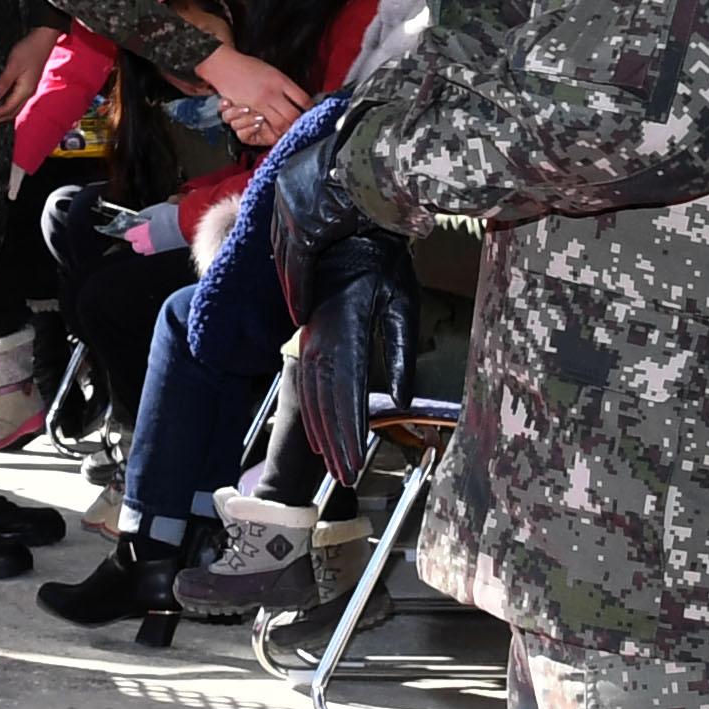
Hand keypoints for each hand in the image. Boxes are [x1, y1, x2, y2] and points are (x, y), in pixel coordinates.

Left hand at [0, 26, 60, 122]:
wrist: (43, 40)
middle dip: (1, 118)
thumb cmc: (30, 50)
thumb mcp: (13, 66)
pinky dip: (10, 104)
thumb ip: (4, 82)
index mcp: (25, 90)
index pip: (8, 108)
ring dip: (6, 112)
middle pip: (14, 111)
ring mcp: (30, 88)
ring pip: (17, 106)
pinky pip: (19, 99)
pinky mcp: (29, 83)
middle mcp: (29, 92)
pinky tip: (5, 101)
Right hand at [197, 45, 310, 143]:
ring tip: (289, 132)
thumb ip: (287, 86)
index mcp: (280, 81)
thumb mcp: (274, 72)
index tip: (311, 113)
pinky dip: (269, 131)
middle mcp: (271, 94)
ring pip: (280, 124)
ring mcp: (259, 104)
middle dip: (299, 125)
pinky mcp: (247, 111)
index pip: (303, 100)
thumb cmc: (249, 67)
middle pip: (293, 116)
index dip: (310, 110)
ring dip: (286, 131)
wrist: (225, 65)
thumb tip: (301, 100)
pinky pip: (262, 126)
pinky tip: (272, 130)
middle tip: (302, 128)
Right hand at [286, 231, 416, 486]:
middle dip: (336, 441)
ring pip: (313, 393)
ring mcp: (311, 337)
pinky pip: (307, 380)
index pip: (347, 391)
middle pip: (326, 399)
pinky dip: (313, 411)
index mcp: (345, 329)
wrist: (349, 230)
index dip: (350, 430)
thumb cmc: (385, 263)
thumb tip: (401, 399)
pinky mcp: (310, 336)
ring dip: (323, 431)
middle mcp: (321, 336)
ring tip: (335, 465)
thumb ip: (400, 351)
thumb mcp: (402, 301)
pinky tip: (320, 433)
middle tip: (347, 478)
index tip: (355, 462)